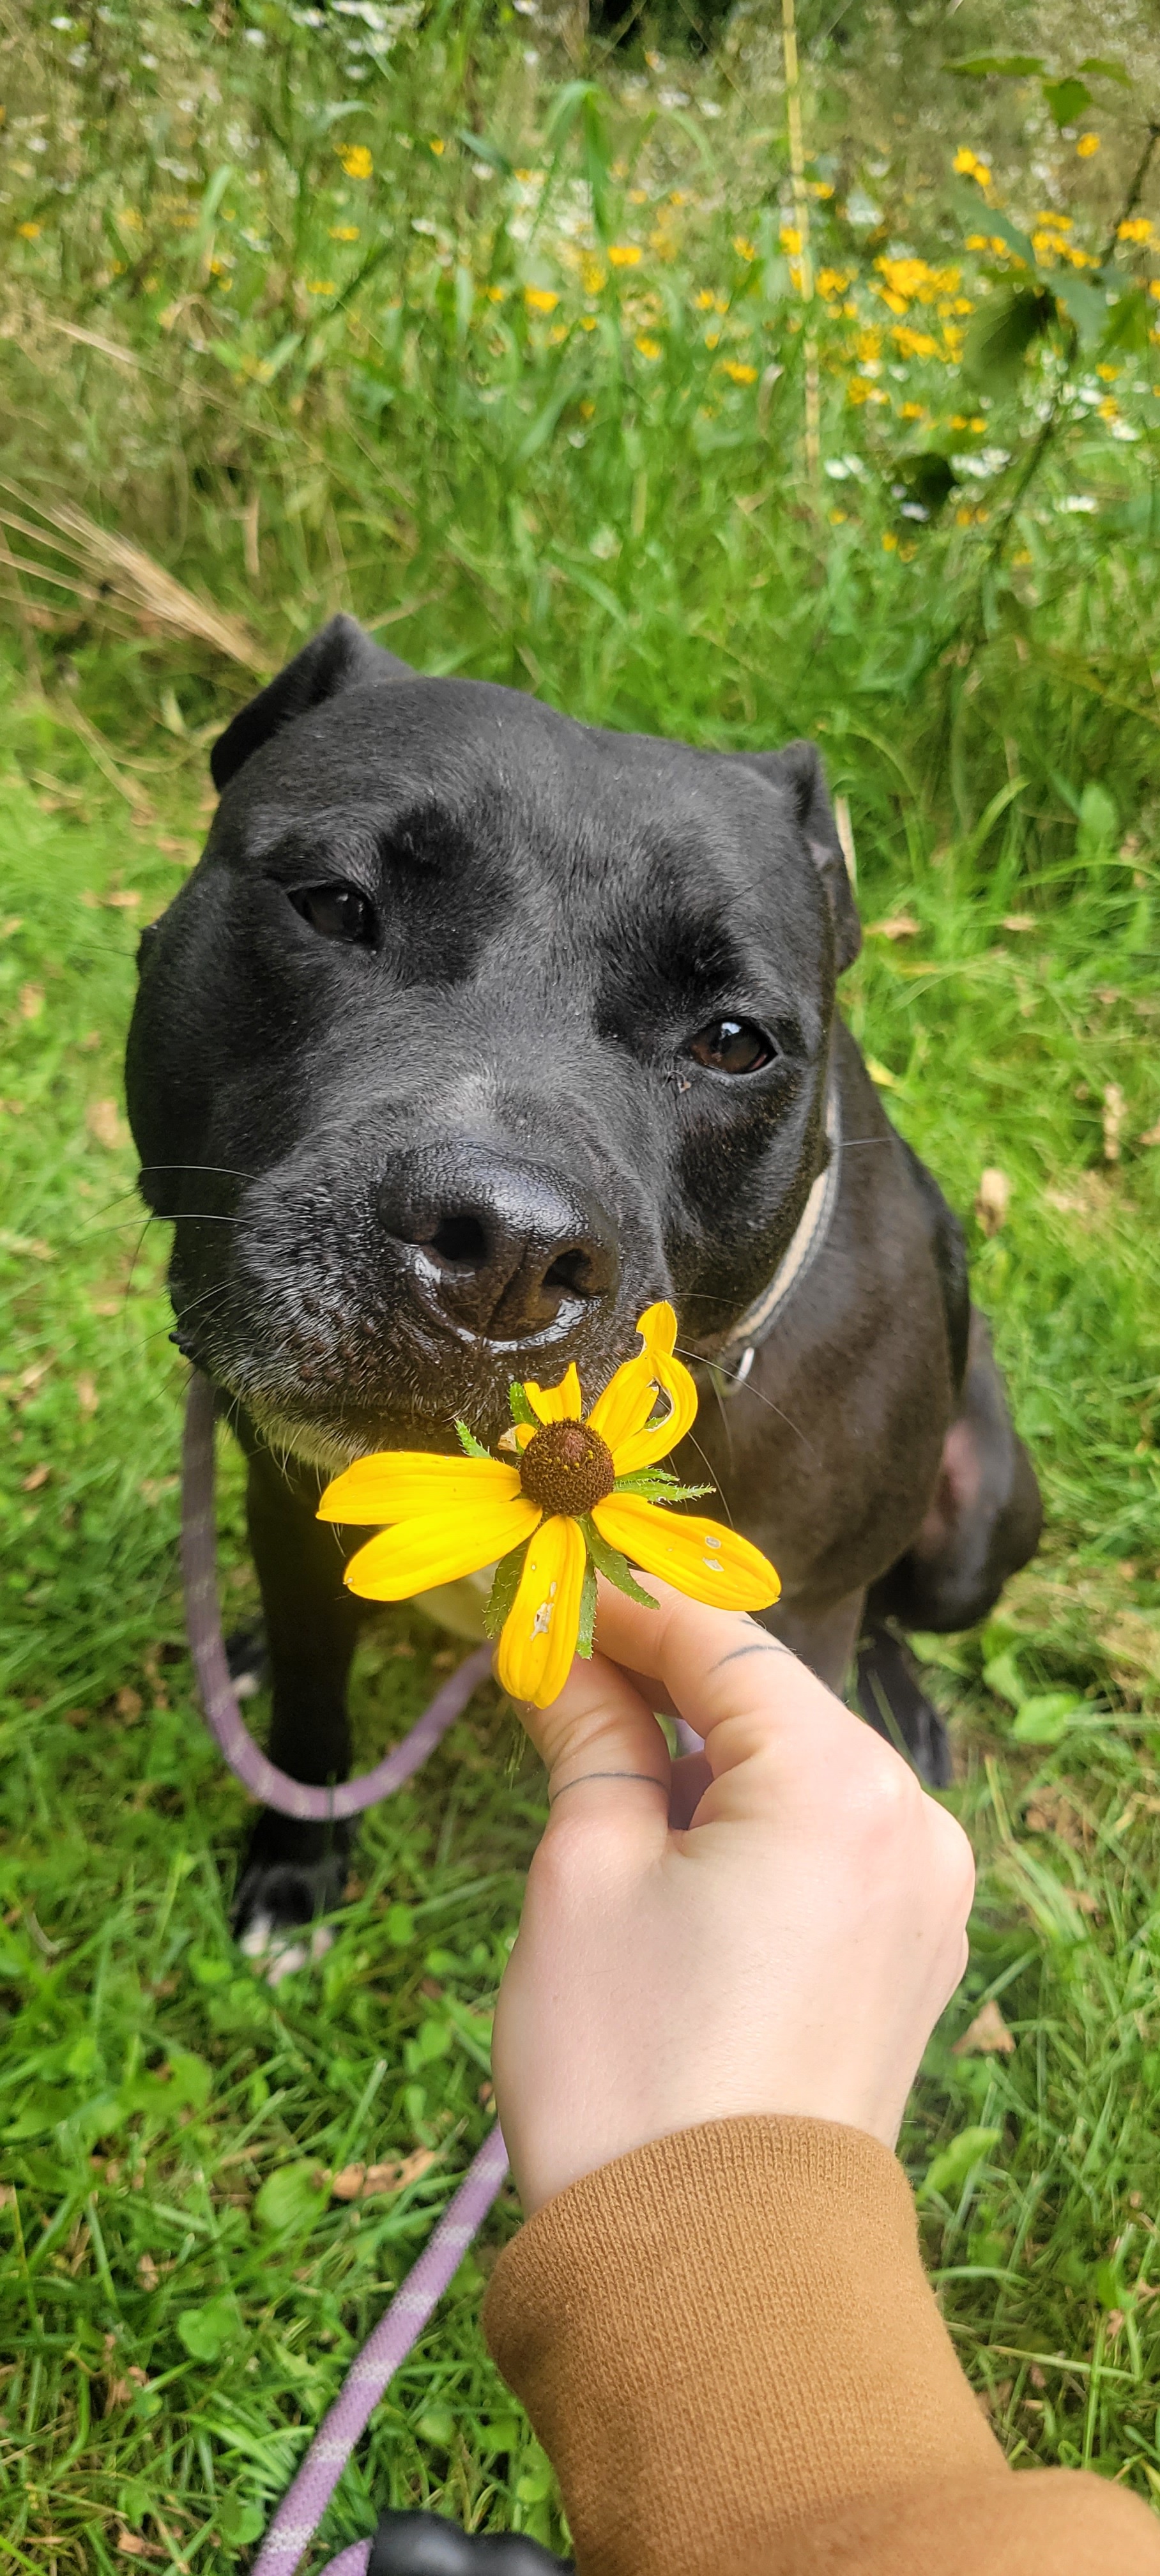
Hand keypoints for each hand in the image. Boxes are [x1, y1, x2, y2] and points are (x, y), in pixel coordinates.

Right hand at [492, 1583, 973, 2213]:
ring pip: (800, 1776)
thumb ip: (589, 1737)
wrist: (710, 2278)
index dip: (624, 1613)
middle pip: (771, 1705)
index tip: (546, 1600)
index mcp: (841, 1785)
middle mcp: (914, 1825)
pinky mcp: (915, 1960)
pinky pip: (830, 1849)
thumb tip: (559, 1655)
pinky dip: (753, 1831)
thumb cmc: (630, 2071)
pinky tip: (670, 1860)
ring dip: (707, 1763)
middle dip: (664, 1689)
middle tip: (553, 1686)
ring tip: (600, 1783)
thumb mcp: (583, 1874)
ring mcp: (928, 1898)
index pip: (721, 1642)